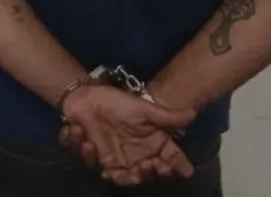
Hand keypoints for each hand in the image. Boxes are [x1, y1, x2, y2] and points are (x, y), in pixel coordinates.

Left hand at [59, 85, 195, 186]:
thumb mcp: (143, 108)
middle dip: (145, 174)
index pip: (168, 161)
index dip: (175, 167)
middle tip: (145, 166)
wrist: (87, 95)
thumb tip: (192, 114)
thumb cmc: (118, 102)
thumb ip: (165, 116)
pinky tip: (78, 132)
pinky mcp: (92, 154)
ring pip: (116, 176)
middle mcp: (134, 157)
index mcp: (150, 146)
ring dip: (107, 165)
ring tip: (93, 145)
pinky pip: (87, 160)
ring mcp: (113, 159)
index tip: (183, 170)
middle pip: (143, 176)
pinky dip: (82, 148)